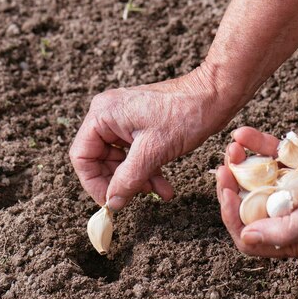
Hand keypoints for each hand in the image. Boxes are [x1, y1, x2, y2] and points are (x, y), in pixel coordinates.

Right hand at [70, 68, 227, 210]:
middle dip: (121, 182)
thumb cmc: (184, 115)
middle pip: (101, 159)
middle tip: (138, 196)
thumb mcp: (152, 152)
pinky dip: (148, 170)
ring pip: (121, 160)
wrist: (215, 95)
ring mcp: (126, 119)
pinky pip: (136, 153)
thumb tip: (112, 203)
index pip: (82, 156)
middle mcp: (109, 114)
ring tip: (159, 193)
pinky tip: (164, 187)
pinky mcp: (143, 125)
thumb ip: (127, 179)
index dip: (94, 183)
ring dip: (138, 179)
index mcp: (103, 114)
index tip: (111, 201)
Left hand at [216, 125, 297, 257]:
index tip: (228, 194)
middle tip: (222, 170)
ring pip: (253, 177)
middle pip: (247, 206)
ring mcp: (290, 186)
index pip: (251, 237)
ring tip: (232, 147)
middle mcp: (289, 212)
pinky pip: (267, 154)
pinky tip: (242, 134)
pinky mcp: (293, 162)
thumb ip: (283, 230)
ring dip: (238, 163)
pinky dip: (253, 143)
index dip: (234, 219)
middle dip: (231, 188)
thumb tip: (247, 238)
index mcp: (295, 235)